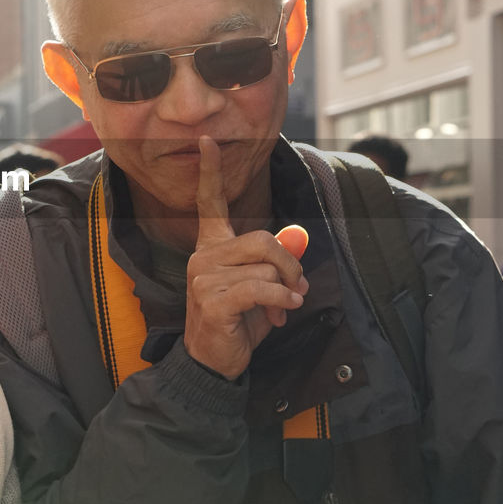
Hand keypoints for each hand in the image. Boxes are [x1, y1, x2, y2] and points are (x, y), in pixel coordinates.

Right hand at [183, 136, 308, 379]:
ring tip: (282, 309)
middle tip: (296, 286)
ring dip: (284, 291)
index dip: (209, 171)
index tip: (206, 141)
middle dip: (289, 263)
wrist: (214, 362)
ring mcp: (204, 278)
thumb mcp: (263, 287)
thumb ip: (277, 261)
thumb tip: (297, 241)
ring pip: (264, 269)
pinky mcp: (212, 301)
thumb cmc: (238, 322)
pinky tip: (285, 313)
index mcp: (212, 246)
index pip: (210, 202)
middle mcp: (204, 256)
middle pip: (262, 239)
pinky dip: (281, 301)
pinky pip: (259, 290)